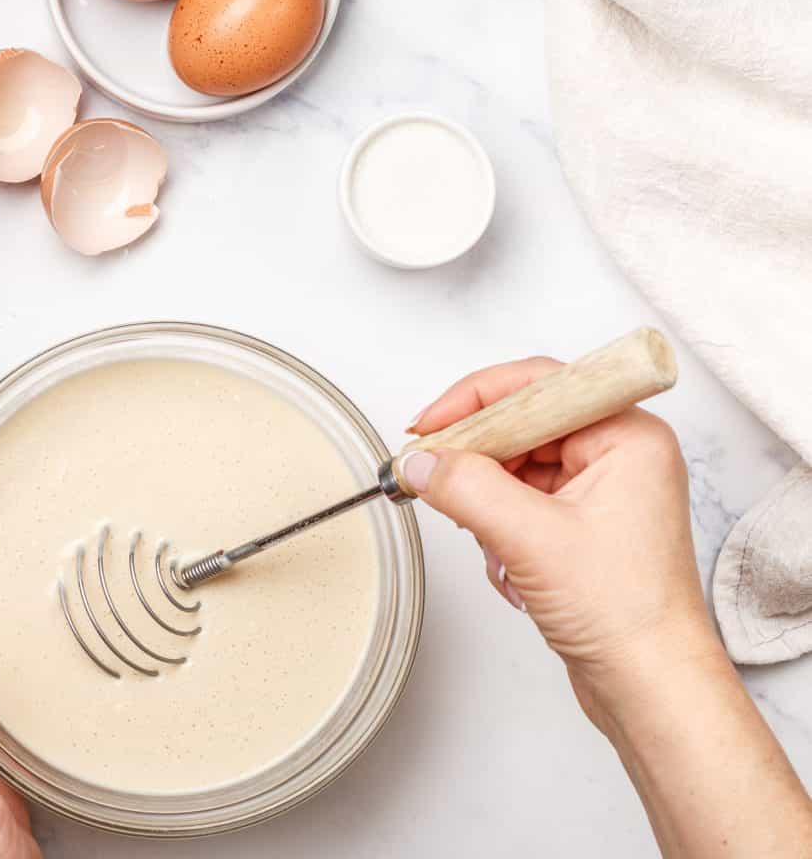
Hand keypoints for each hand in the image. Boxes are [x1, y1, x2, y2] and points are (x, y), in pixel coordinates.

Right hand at [401, 356, 714, 722]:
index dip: (474, 400)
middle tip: (433, 477)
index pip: (537, 385)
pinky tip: (510, 569)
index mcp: (627, 436)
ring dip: (488, 505)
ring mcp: (601, 489)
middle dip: (478, 461)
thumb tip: (420, 462)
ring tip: (496, 547)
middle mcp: (619, 454)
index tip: (428, 427)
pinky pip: (519, 501)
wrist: (650, 684)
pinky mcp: (582, 524)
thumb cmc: (627, 614)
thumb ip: (466, 488)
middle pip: (520, 424)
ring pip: (514, 466)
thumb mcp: (530, 539)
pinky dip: (499, 529)